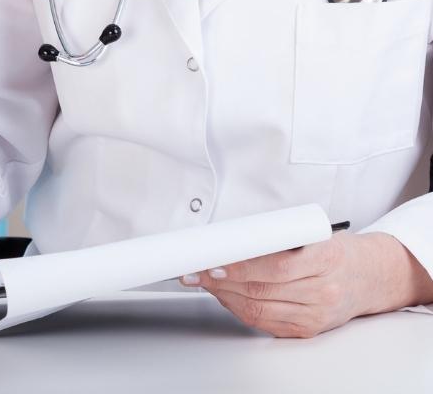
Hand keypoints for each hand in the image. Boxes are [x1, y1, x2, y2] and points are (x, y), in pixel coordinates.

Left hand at [181, 231, 428, 337]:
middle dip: (221, 281)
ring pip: (260, 309)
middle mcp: (323, 291)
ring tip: (205, 282)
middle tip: (195, 269)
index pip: (274, 266)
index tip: (213, 260)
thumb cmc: (334, 249)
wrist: (368, 276)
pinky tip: (226, 296)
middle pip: (261, 290)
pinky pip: (266, 323)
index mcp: (325, 259)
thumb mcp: (310, 233)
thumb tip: (227, 237)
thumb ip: (274, 236)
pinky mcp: (308, 330)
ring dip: (225, 296)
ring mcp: (317, 315)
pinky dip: (240, 309)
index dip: (239, 266)